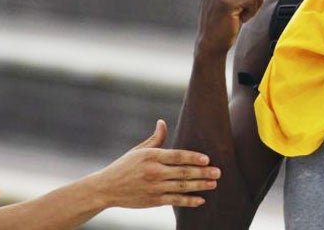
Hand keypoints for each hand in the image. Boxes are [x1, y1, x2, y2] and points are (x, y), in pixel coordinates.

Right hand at [91, 120, 220, 208]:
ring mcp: (154, 188)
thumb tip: (162, 122)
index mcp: (152, 156)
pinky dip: (188, 201)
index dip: (193, 157)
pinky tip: (201, 200)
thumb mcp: (139, 150)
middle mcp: (154, 172)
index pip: (177, 156)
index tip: (207, 159)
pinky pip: (175, 201)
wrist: (105, 189)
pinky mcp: (153, 201)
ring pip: (182, 187)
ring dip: (200, 186)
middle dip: (202, 172)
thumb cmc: (124, 166)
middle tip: (218, 172)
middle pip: (183, 172)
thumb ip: (155, 138)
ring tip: (214, 184)